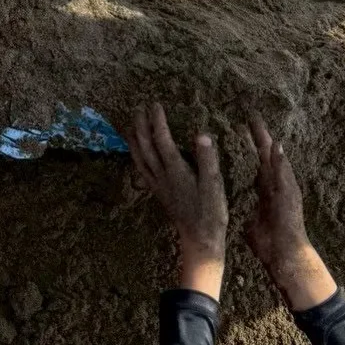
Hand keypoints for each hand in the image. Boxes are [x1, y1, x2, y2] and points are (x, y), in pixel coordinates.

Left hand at [131, 103, 227, 297]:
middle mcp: (162, 176)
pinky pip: (142, 169)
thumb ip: (207, 160)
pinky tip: (136, 154)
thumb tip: (201, 134)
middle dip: (140, 126)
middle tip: (137, 108)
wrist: (200, 240)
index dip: (157, 121)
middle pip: (146, 146)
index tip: (155, 104)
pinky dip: (136, 156)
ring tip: (129, 125)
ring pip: (140, 157)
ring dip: (134, 139)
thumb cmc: (211, 213)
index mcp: (176, 170)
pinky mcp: (158, 193)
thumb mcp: (215, 185)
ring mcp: (158, 185)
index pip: (162, 140)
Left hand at [243, 115, 336, 310]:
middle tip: (251, 114)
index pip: (259, 161)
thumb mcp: (252, 222)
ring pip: (276, 161)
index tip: (244, 127)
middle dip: (260, 136)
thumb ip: (249, 212)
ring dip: (270, 143)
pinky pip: (284, 175)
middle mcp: (276, 186)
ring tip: (261, 124)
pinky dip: (280, 161)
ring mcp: (285, 189)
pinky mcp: (289, 197)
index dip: (252, 145)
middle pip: (267, 156)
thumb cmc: (269, 243)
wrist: (285, 257)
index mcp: (267, 189)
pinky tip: (277, 147)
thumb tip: (236, 211)